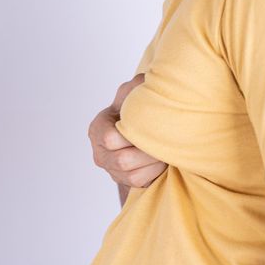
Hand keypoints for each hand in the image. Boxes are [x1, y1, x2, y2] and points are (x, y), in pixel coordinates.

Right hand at [88, 73, 167, 187]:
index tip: (148, 126)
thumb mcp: (132, 92)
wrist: (138, 131)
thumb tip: (149, 82)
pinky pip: (140, 183)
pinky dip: (154, 173)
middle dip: (147, 151)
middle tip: (165, 141)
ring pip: (132, 175)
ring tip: (166, 150)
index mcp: (97, 129)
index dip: (131, 135)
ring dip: (153, 163)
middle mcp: (100, 153)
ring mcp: (111, 170)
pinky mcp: (124, 182)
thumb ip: (136, 86)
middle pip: (122, 160)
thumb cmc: (133, 109)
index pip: (109, 139)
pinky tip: (163, 160)